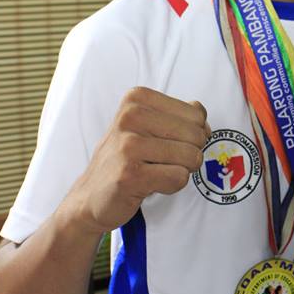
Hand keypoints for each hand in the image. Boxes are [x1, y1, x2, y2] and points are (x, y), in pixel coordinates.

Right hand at [69, 87, 209, 234]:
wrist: (92, 195)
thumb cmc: (127, 159)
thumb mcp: (148, 126)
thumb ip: (179, 115)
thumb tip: (202, 113)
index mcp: (136, 98)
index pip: (197, 114)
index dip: (193, 134)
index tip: (168, 143)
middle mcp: (130, 116)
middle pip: (197, 135)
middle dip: (189, 154)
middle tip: (163, 162)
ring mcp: (128, 145)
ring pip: (190, 157)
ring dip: (180, 171)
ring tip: (155, 172)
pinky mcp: (130, 174)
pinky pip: (179, 178)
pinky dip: (171, 186)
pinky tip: (149, 184)